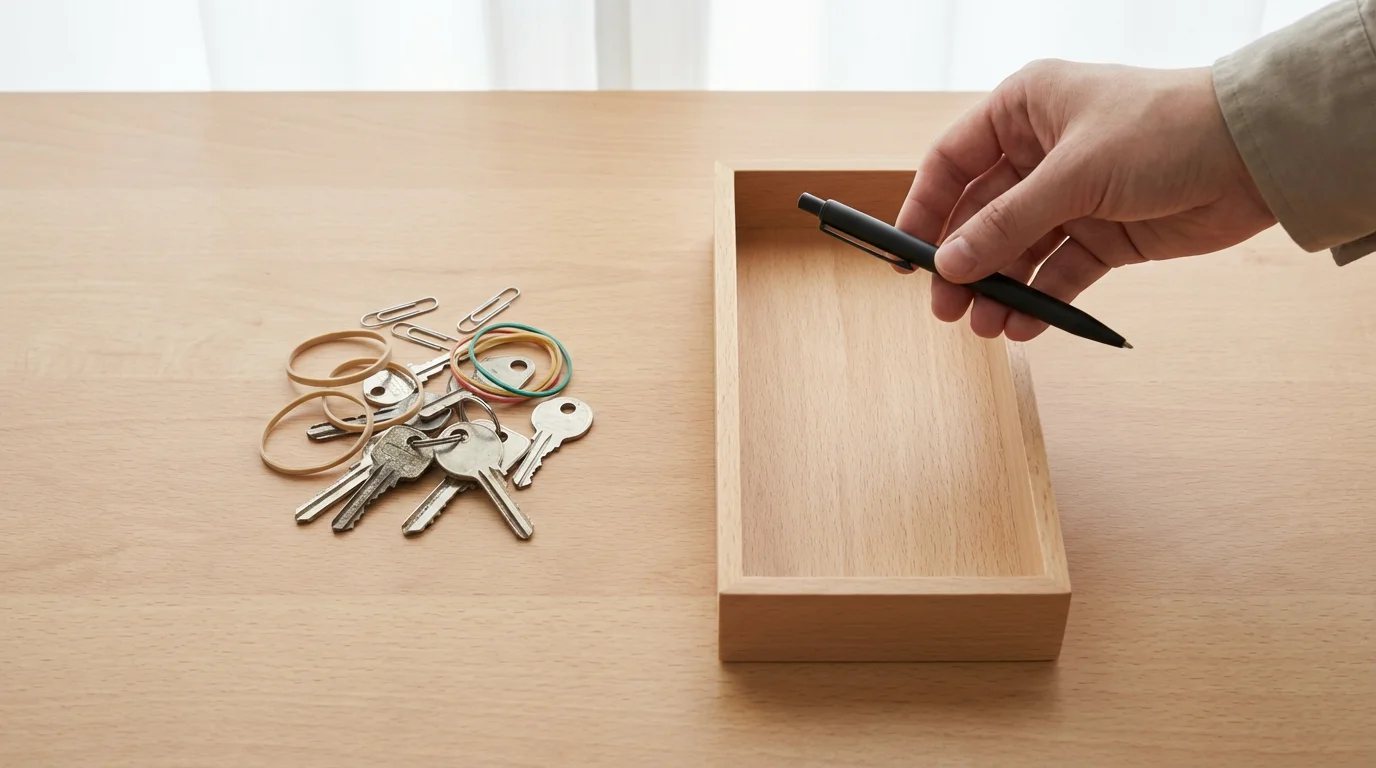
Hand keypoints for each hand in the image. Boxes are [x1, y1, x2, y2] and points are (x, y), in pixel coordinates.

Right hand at [895, 61, 1276, 340]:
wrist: (1256, 154)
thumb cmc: (1164, 131)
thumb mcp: (1073, 175)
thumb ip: (1006, 224)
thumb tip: (949, 264)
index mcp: (1024, 110)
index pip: (952, 162)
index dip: (924, 208)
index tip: (907, 256)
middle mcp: (1042, 151)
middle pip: (980, 214)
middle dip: (962, 262)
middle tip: (947, 307)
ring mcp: (1073, 195)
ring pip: (1017, 249)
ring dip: (999, 288)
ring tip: (985, 325)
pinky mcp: (1105, 234)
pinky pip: (1058, 272)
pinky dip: (1040, 299)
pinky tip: (1024, 325)